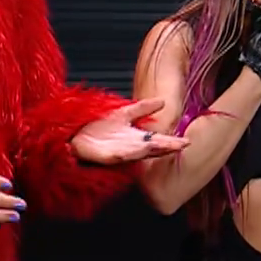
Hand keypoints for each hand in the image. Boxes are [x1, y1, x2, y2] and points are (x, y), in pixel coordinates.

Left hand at [72, 98, 189, 164]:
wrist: (74, 133)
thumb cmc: (97, 127)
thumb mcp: (123, 113)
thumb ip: (142, 108)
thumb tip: (163, 102)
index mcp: (135, 138)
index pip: (157, 140)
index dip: (171, 141)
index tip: (186, 141)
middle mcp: (129, 147)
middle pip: (152, 148)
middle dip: (167, 147)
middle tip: (183, 145)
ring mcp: (118, 153)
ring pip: (139, 152)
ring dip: (153, 149)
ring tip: (167, 146)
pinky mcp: (105, 157)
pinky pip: (120, 156)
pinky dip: (130, 153)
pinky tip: (140, 149)